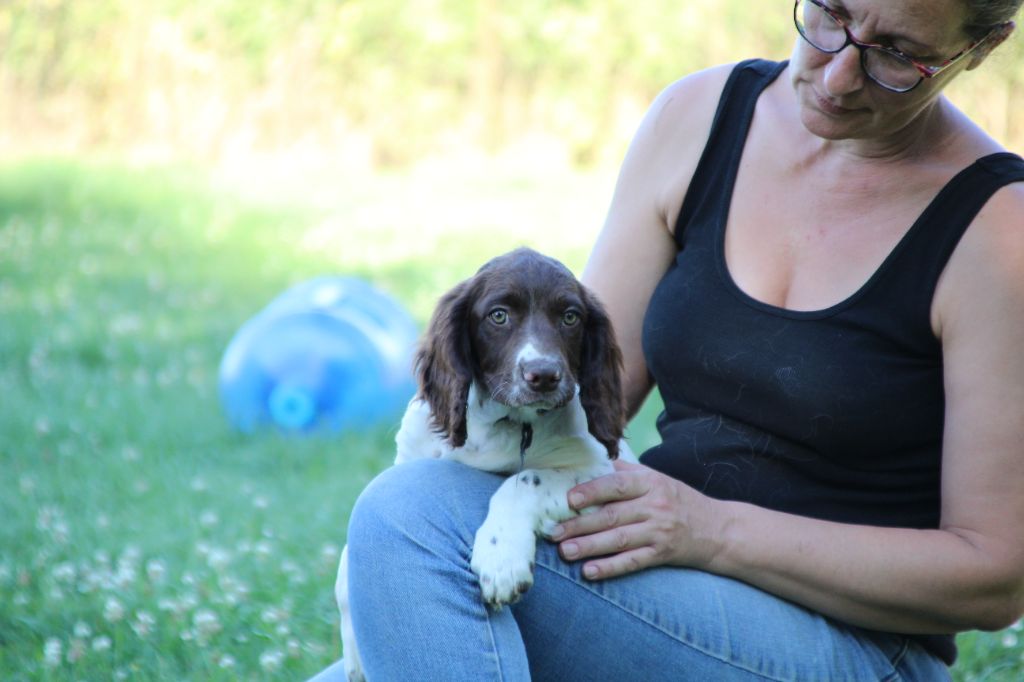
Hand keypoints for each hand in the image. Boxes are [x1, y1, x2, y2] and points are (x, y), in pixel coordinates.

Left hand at [548, 460, 721, 579]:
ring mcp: (659, 531)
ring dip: (589, 546)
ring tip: (565, 551)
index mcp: (650, 482)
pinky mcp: (662, 554)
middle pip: (612, 515)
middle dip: (580, 524)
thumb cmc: (678, 501)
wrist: (718, 530)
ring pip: (619, 539)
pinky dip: (610, 567)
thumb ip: (626, 471)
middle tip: (554, 532)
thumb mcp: (657, 478)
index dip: (592, 491)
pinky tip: (590, 571)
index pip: (617, 484)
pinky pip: (632, 562)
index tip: (568, 499)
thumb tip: (590, 463)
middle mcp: (655, 505)